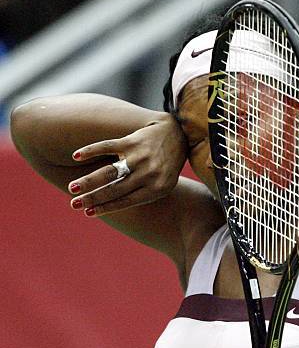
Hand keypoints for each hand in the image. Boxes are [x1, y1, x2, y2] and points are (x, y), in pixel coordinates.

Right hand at [68, 113, 186, 216]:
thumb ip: (141, 194)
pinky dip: (91, 151)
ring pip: (109, 172)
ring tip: (72, 188)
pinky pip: (108, 146)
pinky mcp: (132, 140)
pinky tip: (76, 156)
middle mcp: (148, 174)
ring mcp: (140, 157)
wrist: (177, 135)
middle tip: (74, 204)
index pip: (126, 201)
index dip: (106, 208)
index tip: (88, 213)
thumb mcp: (162, 184)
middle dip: (93, 198)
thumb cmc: (166, 166)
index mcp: (156, 189)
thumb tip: (108, 205)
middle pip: (115, 189)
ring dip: (89, 181)